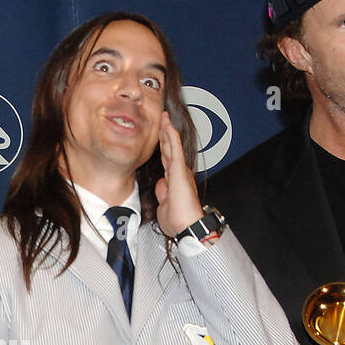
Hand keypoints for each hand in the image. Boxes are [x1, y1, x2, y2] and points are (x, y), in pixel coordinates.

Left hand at [153, 110, 204, 235]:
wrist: (186, 226)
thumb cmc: (178, 221)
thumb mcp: (164, 205)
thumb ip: (163, 193)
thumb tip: (161, 186)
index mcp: (175, 182)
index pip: (167, 160)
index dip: (162, 148)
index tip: (158, 138)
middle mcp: (179, 174)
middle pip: (169, 150)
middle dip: (164, 135)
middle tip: (161, 121)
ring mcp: (180, 171)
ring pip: (172, 146)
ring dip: (167, 130)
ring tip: (163, 117)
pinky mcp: (180, 170)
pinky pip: (175, 149)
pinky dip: (171, 137)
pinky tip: (168, 126)